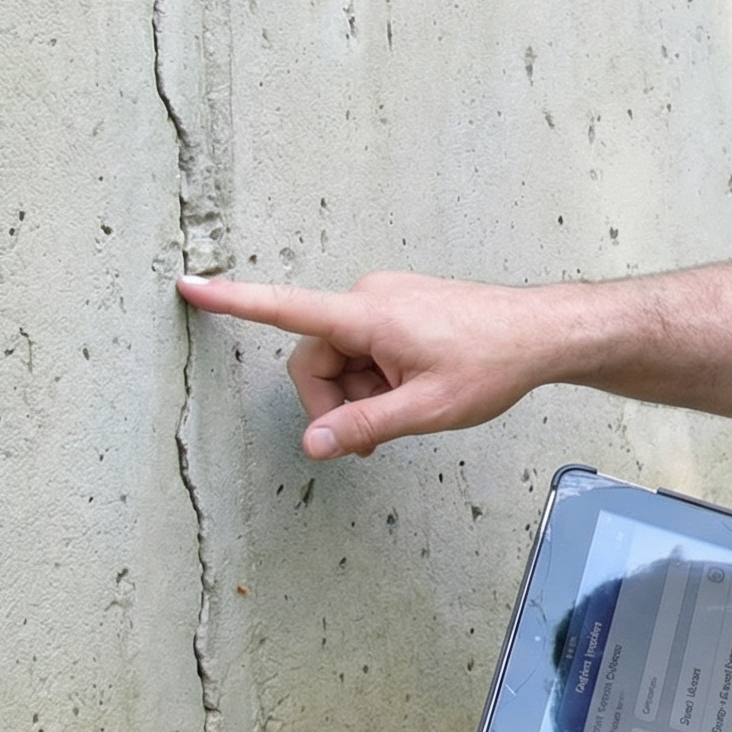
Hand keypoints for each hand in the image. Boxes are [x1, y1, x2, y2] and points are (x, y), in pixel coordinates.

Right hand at [176, 271, 543, 457]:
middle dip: (335, 401)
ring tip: (409, 406)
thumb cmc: (491, 364)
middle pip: (316, 358)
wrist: (542, 333)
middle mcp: (369, 297)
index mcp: (367, 315)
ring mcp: (386, 299)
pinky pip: (366, 347)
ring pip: (342, 358)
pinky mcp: (400, 305)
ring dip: (361, 391)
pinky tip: (415, 389)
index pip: (285, 308)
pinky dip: (377, 376)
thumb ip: (364, 428)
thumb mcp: (427, 409)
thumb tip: (312, 446)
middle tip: (375, 435)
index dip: (232, 302)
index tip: (188, 286)